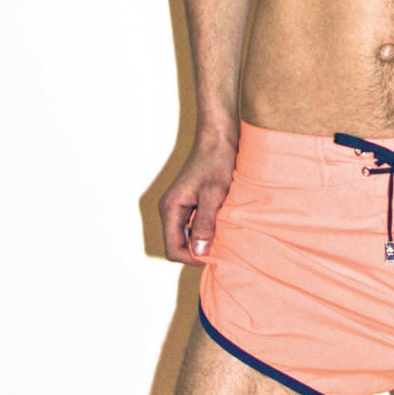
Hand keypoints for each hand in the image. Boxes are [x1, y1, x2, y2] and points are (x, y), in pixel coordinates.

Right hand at [159, 132, 237, 264]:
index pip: (173, 250)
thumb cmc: (217, 161)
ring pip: (186, 236)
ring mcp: (178, 205)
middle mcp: (170, 209)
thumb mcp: (214, 194)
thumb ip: (205, 224)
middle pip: (178, 245)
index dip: (193, 258)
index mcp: (170, 208)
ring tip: (224, 235)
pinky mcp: (188, 201)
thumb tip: (198, 253)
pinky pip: (193, 225)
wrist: (218, 136)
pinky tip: (222, 224)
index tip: (216, 255)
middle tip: (222, 247)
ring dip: (203, 239)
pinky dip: (206, 229)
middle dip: (198, 251)